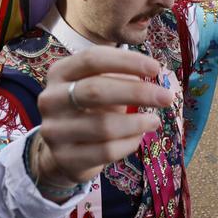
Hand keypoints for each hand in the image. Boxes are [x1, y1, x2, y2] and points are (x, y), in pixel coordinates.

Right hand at [34, 47, 168, 184]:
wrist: (65, 151)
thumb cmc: (90, 110)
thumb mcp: (99, 86)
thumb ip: (119, 77)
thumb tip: (149, 75)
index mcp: (59, 72)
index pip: (92, 59)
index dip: (126, 62)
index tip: (156, 69)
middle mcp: (51, 99)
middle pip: (96, 91)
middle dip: (137, 93)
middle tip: (166, 97)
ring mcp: (54, 131)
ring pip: (103, 126)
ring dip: (137, 123)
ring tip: (154, 121)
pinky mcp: (65, 158)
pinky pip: (105, 151)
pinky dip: (129, 144)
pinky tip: (138, 137)